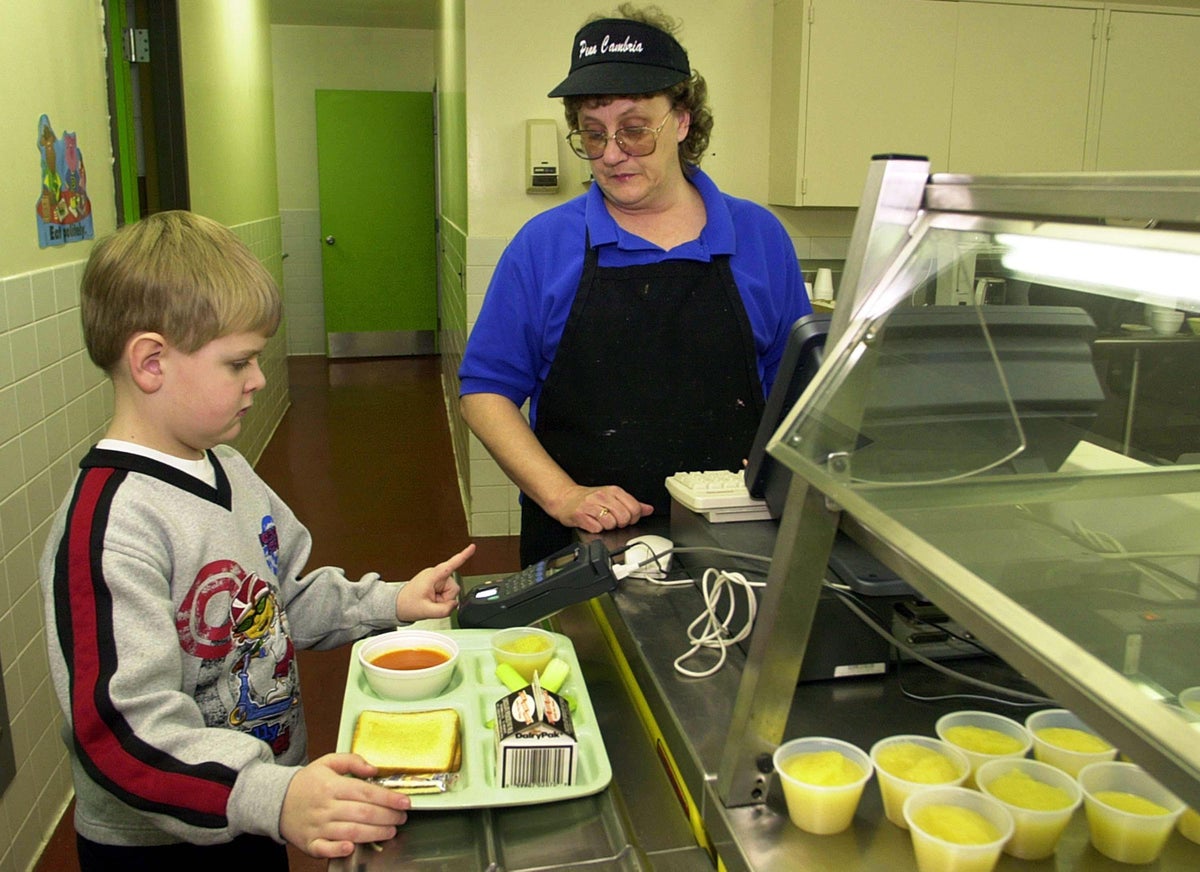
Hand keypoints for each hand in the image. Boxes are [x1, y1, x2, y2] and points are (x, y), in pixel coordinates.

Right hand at [280, 753, 410, 857]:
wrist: (276, 801)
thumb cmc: (307, 783)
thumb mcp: (328, 762)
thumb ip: (352, 761)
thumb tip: (374, 769)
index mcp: (332, 786)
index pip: (366, 792)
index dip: (388, 798)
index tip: (405, 802)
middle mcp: (326, 807)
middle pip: (362, 813)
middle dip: (387, 816)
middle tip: (402, 817)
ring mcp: (318, 826)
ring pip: (350, 832)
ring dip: (374, 833)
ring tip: (391, 830)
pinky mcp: (310, 842)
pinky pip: (325, 849)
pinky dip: (338, 850)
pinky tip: (353, 847)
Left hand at [395, 543, 474, 621]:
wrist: (398, 605)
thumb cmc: (407, 604)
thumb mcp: (426, 611)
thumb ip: (444, 610)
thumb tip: (455, 604)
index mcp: (432, 576)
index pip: (450, 565)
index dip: (463, 556)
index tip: (472, 547)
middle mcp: (435, 574)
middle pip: (454, 587)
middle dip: (446, 598)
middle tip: (433, 602)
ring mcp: (436, 578)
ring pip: (451, 591)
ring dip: (443, 599)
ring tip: (430, 601)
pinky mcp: (436, 582)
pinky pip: (446, 592)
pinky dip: (441, 598)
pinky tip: (432, 599)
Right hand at [553, 484, 652, 532]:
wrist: (566, 499)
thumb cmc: (590, 499)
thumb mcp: (613, 497)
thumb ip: (632, 504)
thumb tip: (648, 509)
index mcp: (613, 491)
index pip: (634, 508)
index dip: (632, 518)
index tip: (625, 518)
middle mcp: (603, 496)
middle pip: (624, 517)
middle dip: (620, 523)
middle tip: (612, 520)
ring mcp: (591, 505)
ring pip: (611, 524)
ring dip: (607, 527)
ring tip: (601, 521)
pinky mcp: (581, 515)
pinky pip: (597, 529)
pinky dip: (596, 529)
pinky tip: (592, 523)